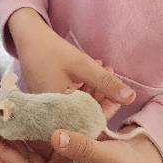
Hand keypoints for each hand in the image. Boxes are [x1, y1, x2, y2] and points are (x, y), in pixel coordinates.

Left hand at [0, 122, 162, 162]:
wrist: (142, 157)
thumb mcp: (110, 160)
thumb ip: (83, 148)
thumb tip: (55, 136)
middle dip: (3, 153)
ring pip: (28, 156)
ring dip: (11, 141)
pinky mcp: (61, 154)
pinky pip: (40, 143)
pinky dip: (28, 132)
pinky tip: (15, 118)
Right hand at [7, 8, 135, 109]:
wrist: (31, 40)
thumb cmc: (54, 52)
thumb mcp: (84, 66)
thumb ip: (107, 83)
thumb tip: (132, 98)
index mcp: (60, 114)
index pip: (91, 121)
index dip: (108, 108)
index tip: (117, 91)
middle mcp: (52, 118)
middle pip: (86, 114)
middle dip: (102, 96)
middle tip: (110, 73)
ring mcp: (50, 111)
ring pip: (80, 106)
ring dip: (94, 90)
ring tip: (104, 68)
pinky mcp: (50, 104)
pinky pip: (71, 101)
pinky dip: (84, 88)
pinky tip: (92, 72)